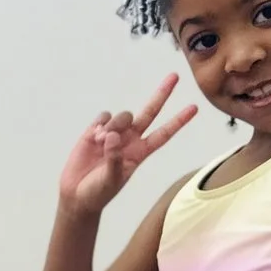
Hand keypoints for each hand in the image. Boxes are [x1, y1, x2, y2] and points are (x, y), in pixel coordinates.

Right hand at [60, 74, 196, 216]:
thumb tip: (112, 137)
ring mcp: (113, 133)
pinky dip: (100, 124)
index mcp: (140, 153)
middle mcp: (130, 139)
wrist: (76, 194)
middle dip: (162, 94)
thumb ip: (114, 159)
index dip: (178, 121)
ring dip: (114, 125)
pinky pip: (104, 116)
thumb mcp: (110, 180)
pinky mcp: (95, 131)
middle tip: (175, 76)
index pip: (163, 134)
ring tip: (101, 143)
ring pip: (123, 115)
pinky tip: (94, 138)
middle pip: (150, 112)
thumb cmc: (98, 192)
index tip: (194, 108)